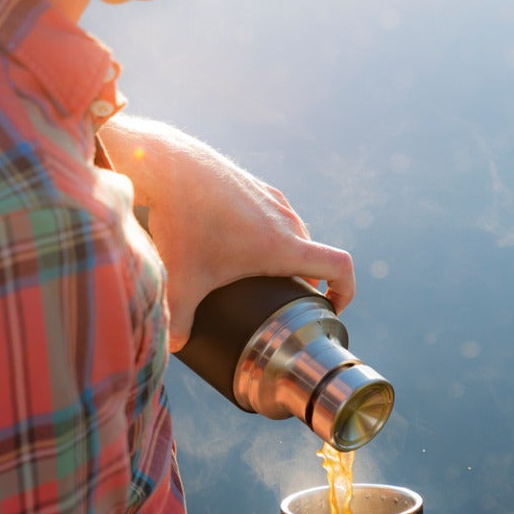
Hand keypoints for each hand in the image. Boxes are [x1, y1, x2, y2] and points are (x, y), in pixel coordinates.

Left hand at [98, 115, 354, 350]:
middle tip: (285, 300)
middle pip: (313, 252)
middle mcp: (284, 219)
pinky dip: (265, 231)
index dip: (346, 290)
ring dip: (287, 252)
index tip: (332, 308)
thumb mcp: (181, 280)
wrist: (167, 166)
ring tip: (260, 274)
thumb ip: (178, 320)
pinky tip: (236, 241)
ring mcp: (268, 197)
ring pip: (292, 229)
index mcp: (283, 245)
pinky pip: (271, 212)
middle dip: (307, 279)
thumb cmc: (182, 222)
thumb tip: (173, 347)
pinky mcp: (250, 184)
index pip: (339, 266)